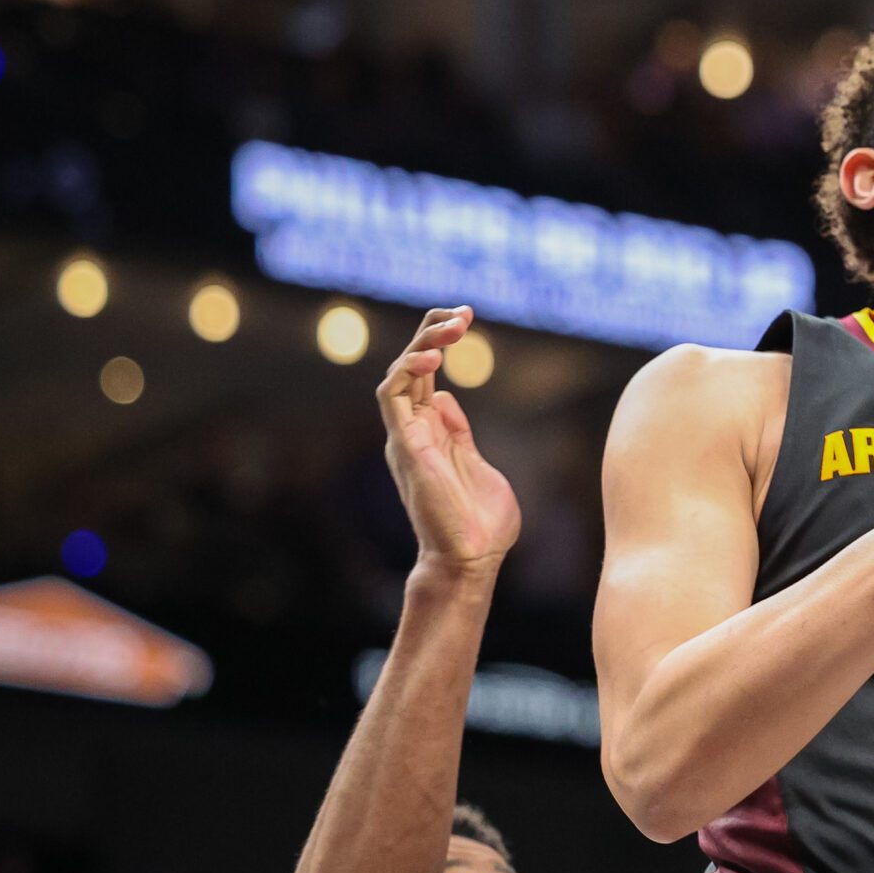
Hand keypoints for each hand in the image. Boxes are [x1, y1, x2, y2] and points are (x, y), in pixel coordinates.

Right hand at [377, 306, 520, 576]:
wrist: (472, 560)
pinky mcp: (404, 445)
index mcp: (432, 432)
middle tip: (465, 312)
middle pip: (412, 364)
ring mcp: (406, 436)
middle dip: (433, 330)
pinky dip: (408, 369)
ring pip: (400, 372)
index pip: (426, 374)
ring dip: (423, 341)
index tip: (467, 316)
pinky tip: (434, 354)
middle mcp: (413, 429)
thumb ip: (461, 435)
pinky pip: (393, 396)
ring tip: (455, 324)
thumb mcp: (478, 466)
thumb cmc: (480, 525)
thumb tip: (447, 400)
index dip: (440, 339)